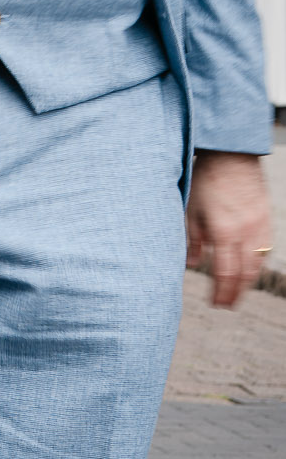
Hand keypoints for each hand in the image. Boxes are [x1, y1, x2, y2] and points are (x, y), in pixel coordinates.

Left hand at [186, 150, 272, 307]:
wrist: (231, 152)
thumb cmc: (205, 179)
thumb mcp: (191, 209)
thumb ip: (191, 240)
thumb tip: (191, 266)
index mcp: (224, 232)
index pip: (225, 273)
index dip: (222, 293)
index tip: (216, 304)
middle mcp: (246, 232)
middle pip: (245, 274)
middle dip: (236, 293)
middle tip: (226, 305)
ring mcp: (260, 225)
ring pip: (258, 263)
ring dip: (248, 281)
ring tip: (237, 292)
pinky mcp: (266, 218)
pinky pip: (265, 249)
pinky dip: (257, 263)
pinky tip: (249, 268)